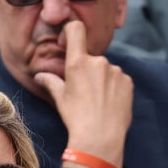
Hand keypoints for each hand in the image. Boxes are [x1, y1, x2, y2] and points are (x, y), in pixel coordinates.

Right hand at [33, 21, 132, 166]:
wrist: (100, 138)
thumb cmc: (76, 119)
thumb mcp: (60, 100)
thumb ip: (51, 82)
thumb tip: (39, 76)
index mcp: (78, 63)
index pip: (76, 29)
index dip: (72, 30)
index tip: (70, 39)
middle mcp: (99, 61)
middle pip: (91, 58)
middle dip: (88, 71)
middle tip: (85, 93)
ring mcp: (115, 71)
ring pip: (106, 70)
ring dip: (102, 80)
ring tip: (98, 102)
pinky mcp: (128, 81)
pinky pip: (119, 79)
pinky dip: (114, 88)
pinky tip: (109, 104)